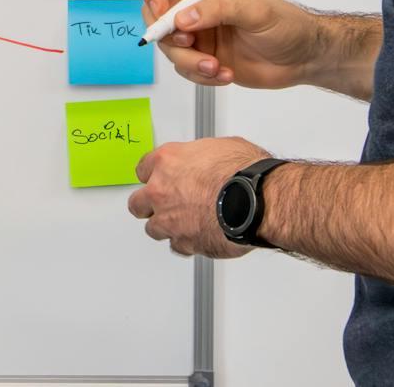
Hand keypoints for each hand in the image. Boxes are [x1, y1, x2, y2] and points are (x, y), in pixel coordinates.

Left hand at [127, 136, 269, 257]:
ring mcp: (170, 220)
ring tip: (180, 224)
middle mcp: (161, 191)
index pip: (142, 169)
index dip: (152, 175)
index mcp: (166, 162)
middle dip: (148, 204)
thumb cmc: (243, 172)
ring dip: (165, 226)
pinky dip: (185, 243)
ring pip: (153, 229)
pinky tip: (195, 237)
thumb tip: (206, 161)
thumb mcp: (219, 147)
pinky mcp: (184, 243)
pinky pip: (177, 246)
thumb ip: (200, 158)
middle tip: (162, 204)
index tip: (157, 178)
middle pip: (138, 203)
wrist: (256, 201)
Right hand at [142, 0, 324, 89]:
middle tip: (187, 43)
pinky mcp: (204, 58)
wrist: (304, 58)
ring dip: (189, 61)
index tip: (160, 12)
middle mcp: (198, 6)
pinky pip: (185, 69)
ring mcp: (200, 33)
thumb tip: (183, 18)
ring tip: (216, 68)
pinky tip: (225, 75)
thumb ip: (219, 10)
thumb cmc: (287, 24)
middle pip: (157, 15)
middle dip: (167, 34)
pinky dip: (201, 76)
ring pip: (170, 47)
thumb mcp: (256, 11)